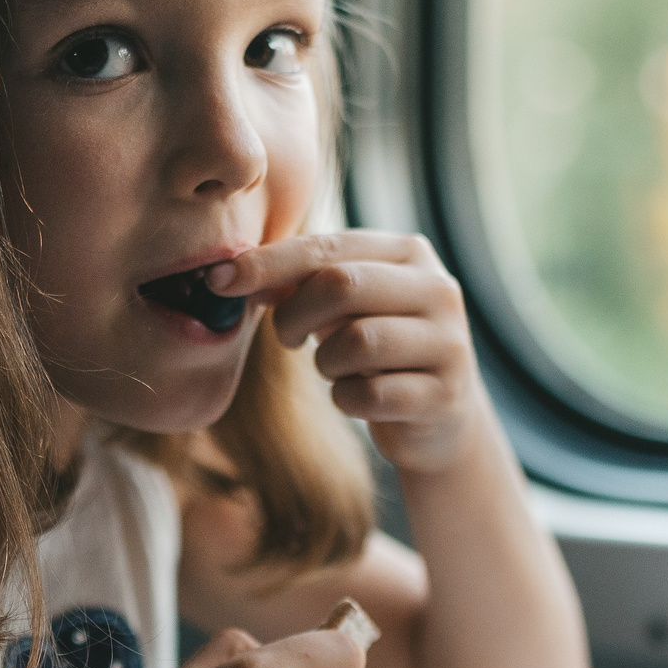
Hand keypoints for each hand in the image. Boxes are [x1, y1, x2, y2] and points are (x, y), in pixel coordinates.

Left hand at [207, 232, 483, 476]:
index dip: (268, 263)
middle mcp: (438, 289)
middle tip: (287, 336)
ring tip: (336, 367)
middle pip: (340, 285)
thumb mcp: (344, 307)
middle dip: (294, 314)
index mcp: (410, 253)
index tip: (218, 280)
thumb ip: (299, 283)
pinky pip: (368, 395)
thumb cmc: (378, 350)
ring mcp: (448, 342)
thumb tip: (232, 274)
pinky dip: (346, 400)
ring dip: (326, 362)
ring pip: (355, 341)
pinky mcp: (444, 395)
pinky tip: (359, 398)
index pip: (327, 248)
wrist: (440, 418)